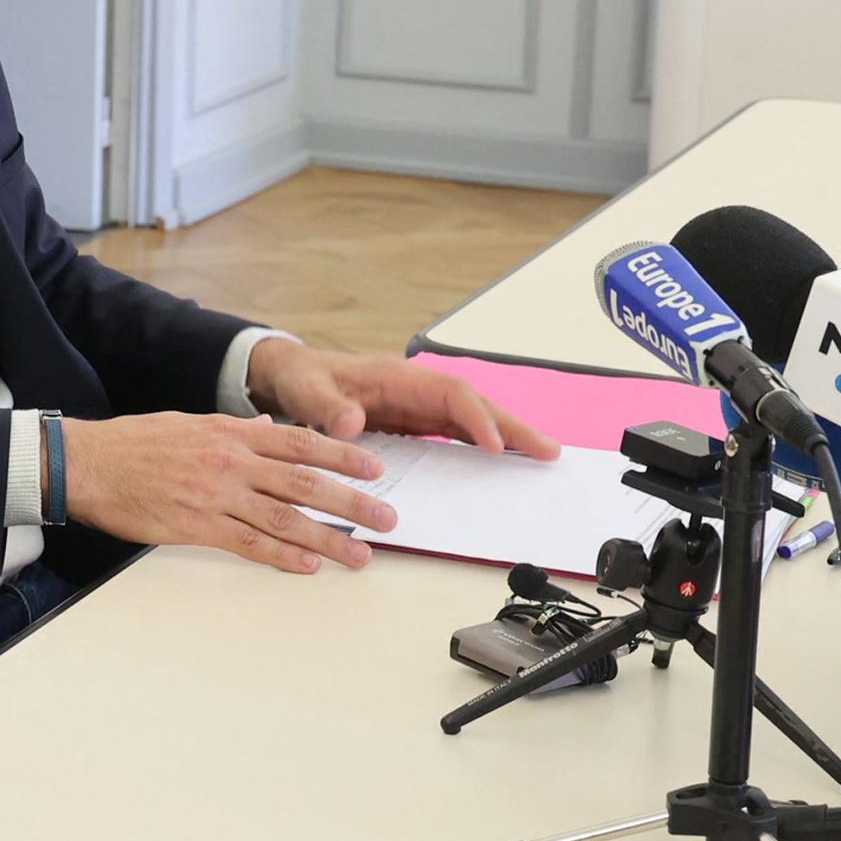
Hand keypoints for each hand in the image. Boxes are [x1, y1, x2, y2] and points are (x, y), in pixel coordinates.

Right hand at [60, 411, 393, 572]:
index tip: (376, 469)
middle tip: (387, 519)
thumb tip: (267, 427)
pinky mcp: (197, 525)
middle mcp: (231, 461)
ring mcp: (216, 495)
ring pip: (286, 518)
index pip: (301, 442)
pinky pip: (249, 543)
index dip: (344, 456)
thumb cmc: (134, 444)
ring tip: (359, 556)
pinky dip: (283, 556)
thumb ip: (233, 429)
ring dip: (328, 539)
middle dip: (353, 502)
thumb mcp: (189, 423)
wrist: (87, 463)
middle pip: (306, 482)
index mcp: (231, 432)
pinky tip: (307, 566)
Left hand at [247, 340, 559, 460]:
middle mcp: (415, 389)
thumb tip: (350, 423)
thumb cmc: (302, 379)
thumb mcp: (306, 392)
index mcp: (396, 378)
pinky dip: (481, 445)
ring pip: (471, 418)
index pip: (449, 395)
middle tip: (548, 451)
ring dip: (506, 437)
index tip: (496, 446)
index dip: (476, 418)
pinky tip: (502, 464)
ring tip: (540, 458)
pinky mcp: (414, 421)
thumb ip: (327, 407)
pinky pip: (455, 432)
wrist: (292, 376)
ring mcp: (417, 405)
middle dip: (511, 426)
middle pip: (474, 404)